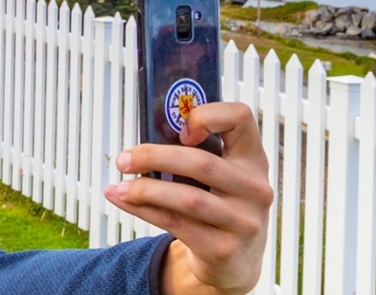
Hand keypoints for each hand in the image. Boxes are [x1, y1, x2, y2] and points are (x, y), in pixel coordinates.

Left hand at [105, 102, 272, 294]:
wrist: (235, 260)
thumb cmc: (216, 204)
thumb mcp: (220, 177)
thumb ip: (194, 155)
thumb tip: (137, 147)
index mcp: (253, 159)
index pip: (241, 118)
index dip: (208, 115)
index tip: (180, 130)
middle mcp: (256, 189)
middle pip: (201, 163)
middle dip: (154, 158)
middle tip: (123, 160)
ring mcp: (244, 221)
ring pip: (188, 198)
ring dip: (145, 189)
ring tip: (119, 187)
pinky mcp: (225, 249)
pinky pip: (176, 224)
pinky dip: (142, 210)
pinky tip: (122, 200)